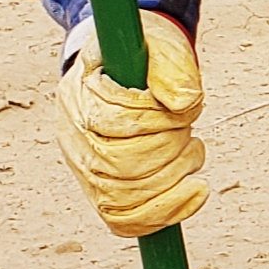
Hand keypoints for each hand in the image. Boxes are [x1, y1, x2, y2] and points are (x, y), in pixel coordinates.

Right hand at [54, 13, 206, 236]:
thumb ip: (172, 68)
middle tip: (190, 132)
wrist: (124, 68)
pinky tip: (196, 192)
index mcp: (78, 93)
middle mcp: (72, 136)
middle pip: (118, 164)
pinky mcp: (101, 193)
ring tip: (192, 151)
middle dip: (168, 149)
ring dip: (172, 177)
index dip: (157, 119)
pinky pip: (124, 220)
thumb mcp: (160, 47)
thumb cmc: (145, 57)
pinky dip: (164, 213)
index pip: (113, 121)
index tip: (186, 106)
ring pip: (122, 197)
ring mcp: (83, 169)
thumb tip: (184, 103)